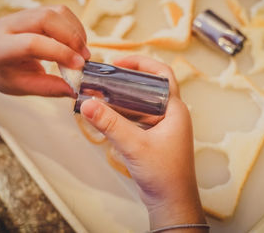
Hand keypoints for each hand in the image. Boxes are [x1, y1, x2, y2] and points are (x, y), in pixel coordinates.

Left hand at [0, 5, 89, 96]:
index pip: (33, 43)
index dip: (60, 52)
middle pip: (46, 19)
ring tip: (81, 52)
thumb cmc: (7, 76)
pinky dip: (75, 27)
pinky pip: (61, 12)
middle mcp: (9, 25)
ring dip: (76, 32)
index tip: (79, 65)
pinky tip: (76, 44)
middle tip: (84, 58)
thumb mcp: (24, 88)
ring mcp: (23, 14)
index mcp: (1, 48)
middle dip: (72, 37)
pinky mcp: (36, 11)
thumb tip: (76, 90)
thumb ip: (50, 88)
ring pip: (57, 12)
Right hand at [80, 56, 205, 229]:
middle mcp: (170, 114)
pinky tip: (107, 116)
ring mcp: (162, 126)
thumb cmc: (164, 174)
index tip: (118, 62)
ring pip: (141, 102)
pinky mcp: (154, 137)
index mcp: (175, 109)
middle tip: (105, 77)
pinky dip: (123, 113)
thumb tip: (88, 104)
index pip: (161, 74)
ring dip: (123, 97)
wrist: (171, 201)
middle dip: (127, 79)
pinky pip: (137, 117)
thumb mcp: (135, 145)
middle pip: (149, 86)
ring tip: (102, 94)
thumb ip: (110, 124)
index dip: (141, 63)